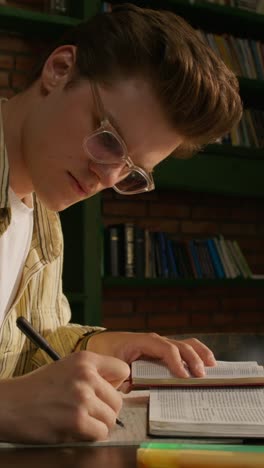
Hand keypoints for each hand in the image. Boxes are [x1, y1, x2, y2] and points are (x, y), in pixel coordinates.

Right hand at [0, 351, 128, 442]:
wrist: (11, 404)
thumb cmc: (38, 388)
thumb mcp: (67, 368)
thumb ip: (92, 374)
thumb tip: (117, 389)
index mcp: (86, 359)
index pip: (123, 371)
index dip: (115, 385)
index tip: (104, 393)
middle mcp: (87, 375)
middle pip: (118, 400)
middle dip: (106, 410)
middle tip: (89, 413)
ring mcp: (82, 397)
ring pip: (111, 419)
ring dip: (98, 425)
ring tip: (80, 421)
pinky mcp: (77, 419)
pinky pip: (100, 433)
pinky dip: (91, 436)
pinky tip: (76, 430)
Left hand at [87, 332, 216, 379]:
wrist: (99, 343)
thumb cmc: (107, 354)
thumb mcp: (114, 365)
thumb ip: (126, 376)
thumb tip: (138, 387)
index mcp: (143, 341)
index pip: (165, 348)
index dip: (176, 361)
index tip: (184, 376)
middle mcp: (154, 339)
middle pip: (179, 345)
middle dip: (192, 359)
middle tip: (202, 375)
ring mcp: (160, 342)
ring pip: (185, 343)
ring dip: (199, 353)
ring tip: (212, 366)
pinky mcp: (162, 348)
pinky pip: (182, 348)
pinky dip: (196, 353)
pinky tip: (206, 362)